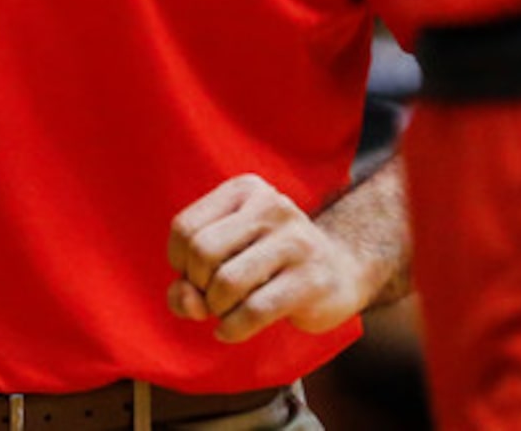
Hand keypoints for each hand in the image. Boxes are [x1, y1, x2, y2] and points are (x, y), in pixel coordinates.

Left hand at [168, 173, 379, 343]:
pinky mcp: (310, 280)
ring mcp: (295, 242)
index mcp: (245, 190)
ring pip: (226, 282)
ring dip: (216, 309)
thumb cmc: (269, 264)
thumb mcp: (225, 256)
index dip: (179, 262)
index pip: (185, 227)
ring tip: (227, 312)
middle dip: (197, 286)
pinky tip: (232, 330)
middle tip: (213, 298)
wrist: (341, 270)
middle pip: (202, 251)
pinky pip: (254, 310)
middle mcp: (271, 207)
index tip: (197, 276)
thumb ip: (188, 279)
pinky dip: (232, 328)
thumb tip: (187, 301)